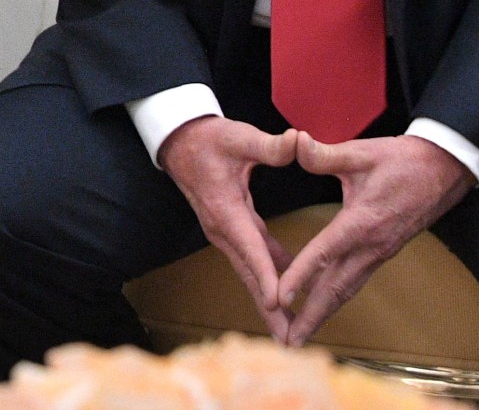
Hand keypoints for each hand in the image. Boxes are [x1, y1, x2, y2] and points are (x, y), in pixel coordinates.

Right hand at [156, 116, 300, 342]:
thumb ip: (270, 145)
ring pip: (250, 273)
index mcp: (226, 209)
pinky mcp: (231, 230)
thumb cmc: (209, 139)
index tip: (278, 302)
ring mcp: (225, 233)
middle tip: (289, 341)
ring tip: (288, 332)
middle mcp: (223, 229)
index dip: (266, 274)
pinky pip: (252, 260)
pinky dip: (267, 279)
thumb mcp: (240, 137)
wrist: (180, 142)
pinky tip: (286, 291)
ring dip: (268, 302)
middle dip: (269, 310)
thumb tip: (297, 141)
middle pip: (249, 275)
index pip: (250, 246)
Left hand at [271, 133, 474, 346]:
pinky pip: (356, 281)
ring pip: (347, 290)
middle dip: (311, 317)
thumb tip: (295, 142)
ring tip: (300, 335)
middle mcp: (371, 245)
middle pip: (336, 288)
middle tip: (288, 342)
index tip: (279, 297)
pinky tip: (323, 307)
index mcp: (362, 221)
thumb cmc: (404, 160)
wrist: (446, 169)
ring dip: (323, 314)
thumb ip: (326, 154)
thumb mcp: (363, 152)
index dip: (300, 276)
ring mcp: (379, 252)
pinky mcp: (383, 252)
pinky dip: (337, 298)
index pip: (325, 253)